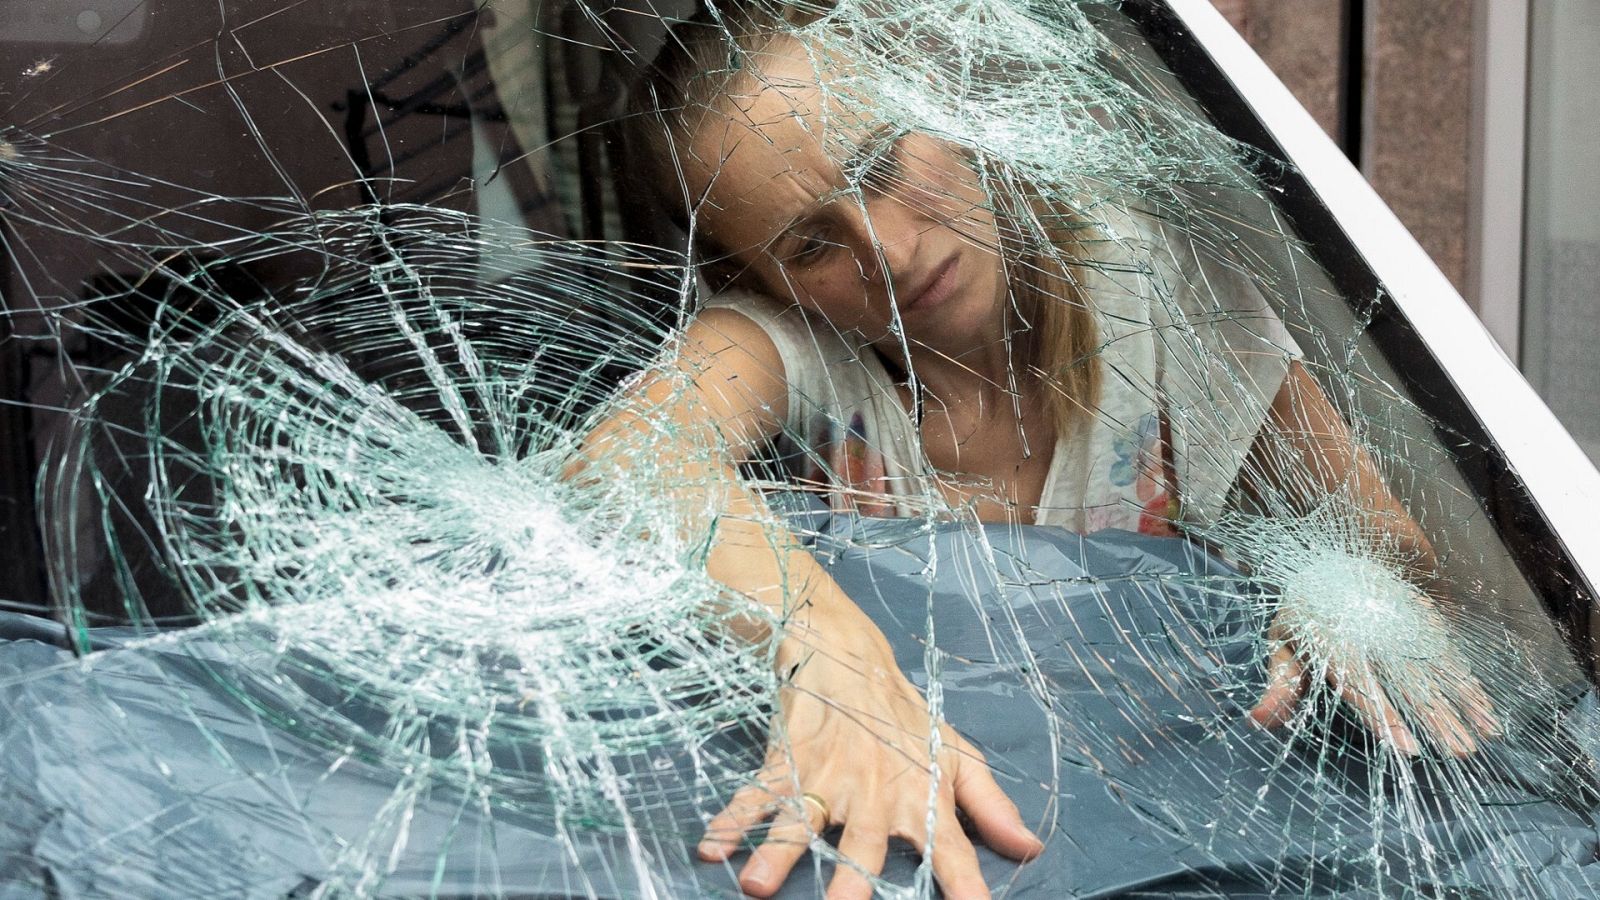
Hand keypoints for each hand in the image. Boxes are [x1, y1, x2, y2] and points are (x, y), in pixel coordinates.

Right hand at [699, 610, 1042, 898]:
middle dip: (851, 882)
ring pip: (803, 820)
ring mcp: (827, 776)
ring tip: (756, 885)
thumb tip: (1032, 848)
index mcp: (921, 797)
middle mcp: (875, 792)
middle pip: (863, 844)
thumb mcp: (956, 756)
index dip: (965, 887)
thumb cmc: (907, 718)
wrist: (850, 654)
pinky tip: (713, 846)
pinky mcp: (789, 759)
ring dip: (778, 853)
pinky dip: (733, 819)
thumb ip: (991, 807)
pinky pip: (758, 793)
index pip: (952, 851)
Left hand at [1249, 601, 1499, 756]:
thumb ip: (1279, 684)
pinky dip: (1469, 681)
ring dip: (1463, 702)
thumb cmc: (1304, 612)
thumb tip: (1258, 721)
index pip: (1359, 681)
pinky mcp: (1422, 617)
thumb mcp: (1283, 641)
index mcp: (1332, 636)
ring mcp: (1401, 621)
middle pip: (1407, 679)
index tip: (1406, 746)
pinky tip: (1486, 709)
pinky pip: (1449, 653)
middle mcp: (1372, 629)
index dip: (1382, 714)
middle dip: (1435, 717)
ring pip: (1436, 665)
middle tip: (1459, 751)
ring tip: (1485, 734)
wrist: (1335, 554)